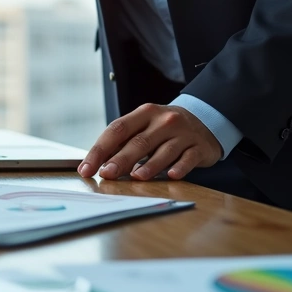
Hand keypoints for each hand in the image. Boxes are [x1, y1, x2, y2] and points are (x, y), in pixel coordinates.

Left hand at [78, 104, 221, 180]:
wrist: (204, 120)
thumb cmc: (164, 128)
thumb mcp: (144, 127)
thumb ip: (124, 143)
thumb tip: (99, 165)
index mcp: (144, 113)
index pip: (117, 130)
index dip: (100, 150)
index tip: (87, 168)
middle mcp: (164, 121)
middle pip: (139, 141)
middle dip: (121, 159)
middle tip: (107, 174)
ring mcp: (184, 133)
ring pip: (164, 150)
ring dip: (149, 165)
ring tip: (136, 177)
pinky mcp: (200, 147)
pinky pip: (189, 158)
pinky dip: (180, 167)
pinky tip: (171, 175)